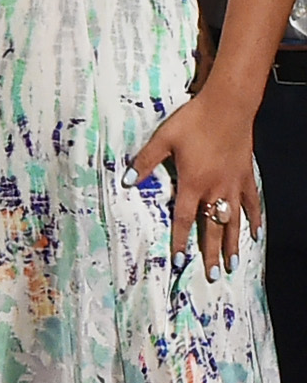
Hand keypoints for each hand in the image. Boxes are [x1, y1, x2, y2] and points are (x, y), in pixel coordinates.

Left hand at [132, 93, 263, 276]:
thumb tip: (127, 181)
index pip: (185, 219)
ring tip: (234, 264)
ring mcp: (234, 184)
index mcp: (193, 183)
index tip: (180, 261)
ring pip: (234, 220)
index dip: (181, 241)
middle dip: (211, 253)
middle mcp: (215, 189)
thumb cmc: (193, 121)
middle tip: (213, 276)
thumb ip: (144, 162)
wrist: (228, 106)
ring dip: (233, 243)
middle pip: (213, 228)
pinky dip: (254, 218)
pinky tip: (255, 232)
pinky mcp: (246, 175)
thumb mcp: (162, 139)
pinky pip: (252, 203)